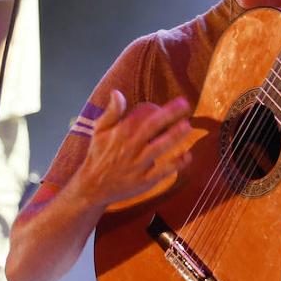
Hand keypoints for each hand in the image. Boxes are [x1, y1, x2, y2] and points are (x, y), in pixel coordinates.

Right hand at [67, 90, 193, 207]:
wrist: (92, 188)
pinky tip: (187, 155)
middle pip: (152, 126)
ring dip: (174, 136)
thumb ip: (111, 112)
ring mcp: (138, 165)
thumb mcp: (99, 131)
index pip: (140, 114)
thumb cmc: (98, 155)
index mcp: (120, 132)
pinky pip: (163, 171)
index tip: (163, 106)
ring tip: (188, 126)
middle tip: (185, 104)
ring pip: (159, 148)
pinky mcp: (144, 181)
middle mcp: (130, 147)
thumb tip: (117, 92)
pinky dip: (176, 163)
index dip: (154, 107)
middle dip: (170, 114)